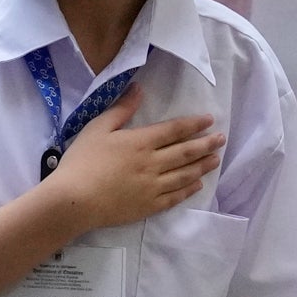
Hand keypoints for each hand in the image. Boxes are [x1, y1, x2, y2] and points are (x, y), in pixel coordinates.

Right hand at [45, 86, 220, 231]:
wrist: (74, 200)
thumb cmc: (82, 161)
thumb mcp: (97, 128)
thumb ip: (121, 109)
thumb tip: (139, 89)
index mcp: (141, 142)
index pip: (174, 130)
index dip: (194, 124)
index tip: (209, 120)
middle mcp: (152, 163)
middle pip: (185, 152)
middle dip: (206, 144)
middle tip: (222, 139)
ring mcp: (153, 187)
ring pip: (185, 175)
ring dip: (202, 166)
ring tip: (216, 159)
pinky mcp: (148, 206)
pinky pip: (175, 197)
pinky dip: (189, 190)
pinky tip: (198, 185)